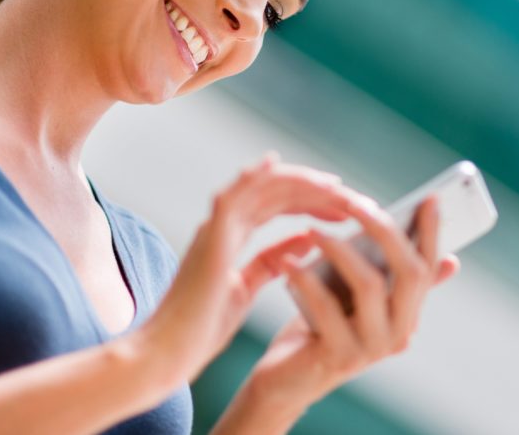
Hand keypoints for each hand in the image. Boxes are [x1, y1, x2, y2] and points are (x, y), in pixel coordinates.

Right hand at [140, 152, 382, 384]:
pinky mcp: (210, 237)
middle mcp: (222, 225)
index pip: (275, 205)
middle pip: (273, 192)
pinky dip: (252, 176)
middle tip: (349, 194)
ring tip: (333, 185)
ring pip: (260, 187)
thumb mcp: (248, 288)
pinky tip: (274, 163)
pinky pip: (232, 196)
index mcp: (230, 237)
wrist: (169, 354)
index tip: (342, 205)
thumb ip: (273, 261)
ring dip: (299, 182)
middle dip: (313, 190)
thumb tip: (306, 237)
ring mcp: (214, 227)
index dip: (308, 200)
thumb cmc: (201, 328)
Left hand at [242, 196, 459, 416]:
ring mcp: (371, 348)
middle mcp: (399, 334)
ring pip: (369, 285)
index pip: (426, 267)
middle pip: (407, 273)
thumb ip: (386, 275)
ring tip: (311, 229)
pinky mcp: (338, 355)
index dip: (431, 233)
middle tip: (354, 202)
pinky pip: (325, 306)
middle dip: (384, 230)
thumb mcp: (355, 298)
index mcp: (406, 314)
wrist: (287, 378)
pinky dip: (304, 277)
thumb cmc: (322, 326)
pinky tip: (286, 261)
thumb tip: (440, 255)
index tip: (430, 198)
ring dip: (339, 249)